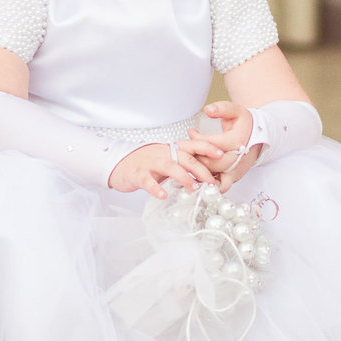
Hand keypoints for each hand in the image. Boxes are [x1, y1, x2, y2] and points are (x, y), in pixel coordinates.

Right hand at [108, 138, 223, 198]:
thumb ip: (184, 166)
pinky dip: (155, 187)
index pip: (192, 145)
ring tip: (194, 188)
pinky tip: (163, 195)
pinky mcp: (137, 174)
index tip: (222, 154)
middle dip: (201, 169)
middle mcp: (162, 153)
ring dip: (183, 177)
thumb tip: (208, 178)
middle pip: (185, 157)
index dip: (207, 147)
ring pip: (169, 166)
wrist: (118, 164)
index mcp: (171, 149)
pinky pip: (147, 180)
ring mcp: (149, 163)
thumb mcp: (166, 161)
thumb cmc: (146, 164)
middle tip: (213, 183)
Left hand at [188, 100, 260, 190]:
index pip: (212, 143)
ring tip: (191, 160)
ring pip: (215, 176)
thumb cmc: (245, 124)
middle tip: (188, 149)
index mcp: (237, 141)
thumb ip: (222, 108)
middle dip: (196, 156)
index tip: (191, 132)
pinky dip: (209, 183)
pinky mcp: (234, 176)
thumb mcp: (235, 110)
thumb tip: (208, 110)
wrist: (259, 136)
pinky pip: (221, 185)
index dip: (198, 138)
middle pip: (212, 163)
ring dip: (200, 171)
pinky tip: (199, 175)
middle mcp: (238, 158)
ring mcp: (236, 170)